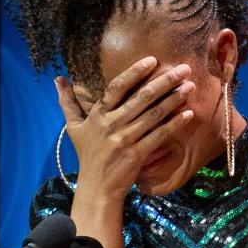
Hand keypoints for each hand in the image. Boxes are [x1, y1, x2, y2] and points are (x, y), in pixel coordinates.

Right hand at [55, 55, 195, 199]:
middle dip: (165, 81)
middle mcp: (112, 124)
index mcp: (99, 115)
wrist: (96, 187)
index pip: (117, 87)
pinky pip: (159, 135)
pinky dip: (175, 123)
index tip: (153, 60)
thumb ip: (67, 102)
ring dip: (174, 99)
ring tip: (190, 86)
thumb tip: (57, 79)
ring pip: (154, 114)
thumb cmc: (87, 155)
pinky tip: (188, 113)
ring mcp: (125, 140)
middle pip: (142, 98)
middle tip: (183, 68)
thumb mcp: (74, 127)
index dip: (135, 72)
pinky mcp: (137, 154)